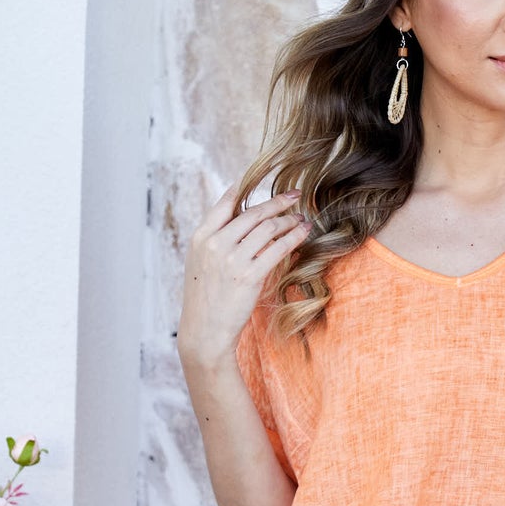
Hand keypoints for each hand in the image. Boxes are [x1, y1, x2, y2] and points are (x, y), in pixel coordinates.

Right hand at [177, 185, 309, 368]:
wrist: (204, 330)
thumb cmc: (206, 297)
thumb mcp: (201, 262)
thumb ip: (218, 239)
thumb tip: (243, 219)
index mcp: (201, 237)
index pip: (225, 202)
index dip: (247, 186)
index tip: (264, 176)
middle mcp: (215, 244)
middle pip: (253, 213)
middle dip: (278, 202)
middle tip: (295, 195)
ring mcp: (231, 259)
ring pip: (268, 229)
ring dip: (289, 221)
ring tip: (301, 219)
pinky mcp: (249, 275)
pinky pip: (277, 249)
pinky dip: (293, 238)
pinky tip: (303, 233)